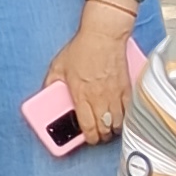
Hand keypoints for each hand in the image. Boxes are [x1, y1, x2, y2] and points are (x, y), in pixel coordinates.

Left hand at [47, 0, 136, 144]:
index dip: (89, 138)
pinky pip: (128, 111)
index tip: (88, 139)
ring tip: (108, 128)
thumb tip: (46, 94)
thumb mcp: (58, 66)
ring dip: (113, 129)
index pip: (87, 126)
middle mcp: (99, 98)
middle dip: (101, 136)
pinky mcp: (126, 89)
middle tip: (98, 135)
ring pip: (118, 123)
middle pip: (104, 129)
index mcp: (81, 95)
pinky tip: (120, 118)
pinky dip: (125, 118)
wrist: (103, 36)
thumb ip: (51, 83)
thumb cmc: (81, 49)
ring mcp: (115, 94)